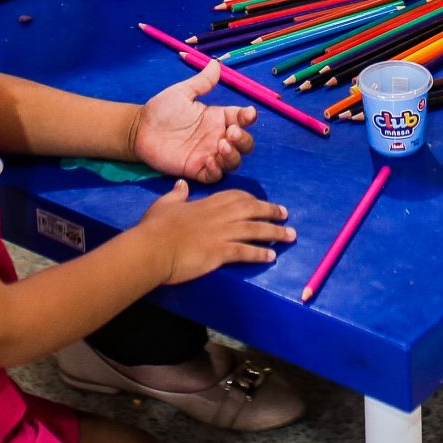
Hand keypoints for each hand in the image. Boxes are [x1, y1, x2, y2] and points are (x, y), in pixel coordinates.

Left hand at [132, 63, 258, 183]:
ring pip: (233, 161)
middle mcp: (217, 137)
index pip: (241, 118)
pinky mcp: (196, 170)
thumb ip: (201, 82)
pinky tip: (210, 161)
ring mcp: (208, 155)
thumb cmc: (161, 110)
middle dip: (244, 139)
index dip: (248, 117)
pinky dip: (217, 171)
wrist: (139, 129)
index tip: (248, 114)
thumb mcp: (182, 92)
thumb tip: (216, 62)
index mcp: (217, 118)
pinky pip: (215, 176)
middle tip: (231, 132)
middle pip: (244, 143)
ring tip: (222, 146)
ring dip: (233, 155)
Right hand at [134, 180, 296, 282]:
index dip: (252, 200)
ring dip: (274, 233)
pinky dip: (260, 254)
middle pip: (251, 210)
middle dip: (271, 212)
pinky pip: (245, 252)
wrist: (153, 247)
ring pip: (254, 230)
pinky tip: (272, 257)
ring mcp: (220, 234)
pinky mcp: (219, 252)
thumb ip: (176, 195)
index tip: (262, 203)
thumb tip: (182, 185)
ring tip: (289, 236)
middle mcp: (218, 216)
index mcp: (206, 204)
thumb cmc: (155, 227)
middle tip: (286, 215)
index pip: (236, 197)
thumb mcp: (164, 204)